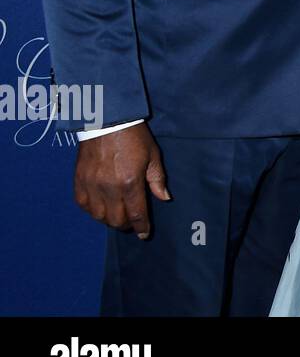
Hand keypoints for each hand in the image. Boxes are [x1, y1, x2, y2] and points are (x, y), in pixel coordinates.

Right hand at [73, 123, 170, 237]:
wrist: (107, 121)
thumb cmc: (134, 138)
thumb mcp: (153, 156)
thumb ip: (157, 180)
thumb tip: (165, 198)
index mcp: (130, 182)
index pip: (136, 214)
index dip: (141, 227)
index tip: (144, 234)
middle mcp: (109, 188)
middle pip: (116, 220)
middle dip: (126, 225)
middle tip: (132, 221)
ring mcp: (91, 186)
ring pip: (99, 217)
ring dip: (109, 220)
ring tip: (117, 214)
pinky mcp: (79, 182)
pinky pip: (84, 206)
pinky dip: (92, 211)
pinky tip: (101, 206)